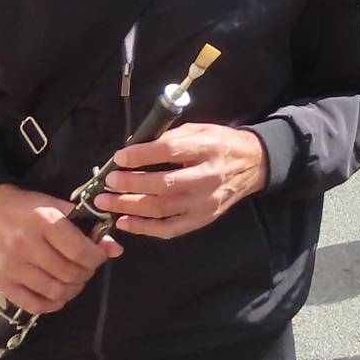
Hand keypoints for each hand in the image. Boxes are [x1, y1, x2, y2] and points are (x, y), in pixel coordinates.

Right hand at [0, 183, 118, 314]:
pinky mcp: (1, 283)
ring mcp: (12, 267)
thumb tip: (115, 249)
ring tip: (74, 279)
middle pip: (69, 273)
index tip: (99, 255)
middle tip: (86, 267)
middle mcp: (26, 245)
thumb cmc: (27, 208)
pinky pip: (34, 305)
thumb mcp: (58, 207)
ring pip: (55, 291)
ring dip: (72, 289)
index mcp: (43, 221)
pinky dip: (52, 304)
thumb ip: (87, 227)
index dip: (97, 257)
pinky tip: (57, 293)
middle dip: (86, 273)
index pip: (80, 250)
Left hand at [97, 124, 269, 239]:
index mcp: (208, 149)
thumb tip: (133, 149)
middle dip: (130, 184)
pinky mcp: (202, 220)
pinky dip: (144, 228)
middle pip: (162, 185)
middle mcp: (207, 178)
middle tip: (108, 182)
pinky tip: (125, 222)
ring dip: (129, 207)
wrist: (253, 165)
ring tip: (106, 202)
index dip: (141, 155)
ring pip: (162, 209)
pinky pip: (169, 229)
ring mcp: (205, 203)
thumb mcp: (199, 129)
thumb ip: (169, 138)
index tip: (119, 157)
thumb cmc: (221, 143)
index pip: (170, 151)